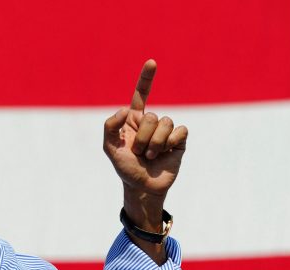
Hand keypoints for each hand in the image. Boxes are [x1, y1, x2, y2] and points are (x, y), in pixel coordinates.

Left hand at [103, 59, 187, 205]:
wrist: (143, 187)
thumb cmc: (125, 168)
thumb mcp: (110, 148)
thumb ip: (110, 126)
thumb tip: (126, 109)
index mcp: (134, 120)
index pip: (141, 94)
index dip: (147, 78)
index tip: (152, 62)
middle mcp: (150, 123)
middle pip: (151, 116)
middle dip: (143, 137)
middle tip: (139, 152)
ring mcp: (165, 131)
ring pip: (165, 123)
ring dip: (155, 143)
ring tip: (150, 156)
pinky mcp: (179, 141)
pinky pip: (180, 131)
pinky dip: (171, 142)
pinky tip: (166, 153)